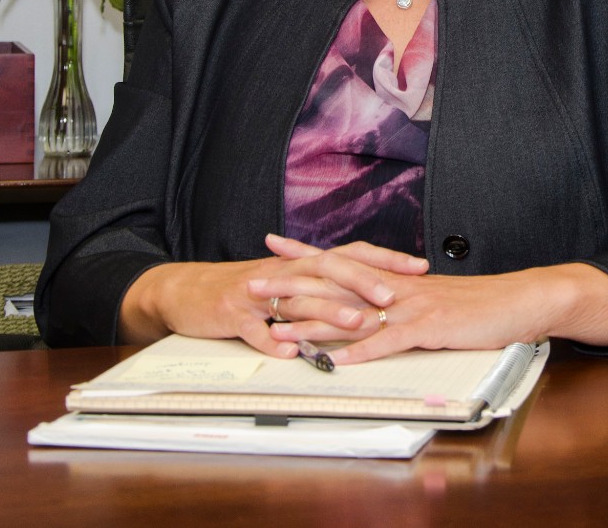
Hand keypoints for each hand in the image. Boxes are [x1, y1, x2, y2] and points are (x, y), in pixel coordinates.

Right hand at [119, 237, 426, 357]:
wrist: (188, 291)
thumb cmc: (246, 290)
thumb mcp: (289, 283)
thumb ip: (327, 287)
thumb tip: (373, 292)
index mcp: (302, 264)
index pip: (351, 253)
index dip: (385, 258)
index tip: (419, 267)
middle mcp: (284, 272)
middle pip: (329, 270)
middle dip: (363, 281)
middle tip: (392, 297)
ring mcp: (258, 294)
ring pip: (297, 300)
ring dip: (328, 312)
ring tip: (356, 324)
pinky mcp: (232, 315)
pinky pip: (253, 330)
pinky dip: (268, 341)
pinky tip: (288, 354)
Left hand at [256, 236, 607, 363]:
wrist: (521, 299)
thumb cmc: (479, 303)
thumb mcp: (433, 298)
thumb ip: (401, 300)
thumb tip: (373, 307)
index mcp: (395, 277)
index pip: (342, 258)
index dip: (306, 252)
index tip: (272, 244)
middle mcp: (397, 285)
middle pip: (335, 280)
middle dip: (292, 281)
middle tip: (253, 281)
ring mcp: (412, 305)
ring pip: (354, 308)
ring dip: (314, 317)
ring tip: (278, 323)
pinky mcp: (431, 327)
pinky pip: (391, 339)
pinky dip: (363, 350)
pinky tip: (339, 360)